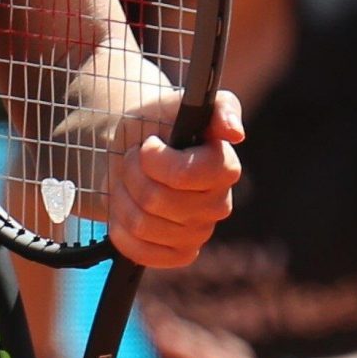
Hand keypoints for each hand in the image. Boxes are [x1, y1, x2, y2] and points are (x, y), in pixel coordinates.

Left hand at [105, 86, 243, 269]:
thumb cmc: (156, 125)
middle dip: (132, 174)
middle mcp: (219, 204)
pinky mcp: (180, 254)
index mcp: (224, 167)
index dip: (155, 160)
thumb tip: (235, 132)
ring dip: (123, 198)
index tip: (148, 144)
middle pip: (155, 200)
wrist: (128, 152)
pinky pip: (140, 251)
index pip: (184, 175)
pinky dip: (121, 229)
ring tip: (129, 182)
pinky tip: (128, 209)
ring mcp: (201, 232)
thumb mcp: (176, 103)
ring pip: (142, 225)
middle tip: (133, 160)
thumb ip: (217, 107)